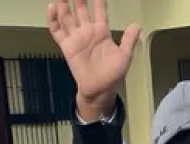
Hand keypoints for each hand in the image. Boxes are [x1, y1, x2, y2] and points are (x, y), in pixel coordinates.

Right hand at [47, 0, 140, 118]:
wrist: (99, 89)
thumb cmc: (113, 75)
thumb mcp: (125, 56)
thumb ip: (129, 39)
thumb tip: (137, 25)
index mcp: (102, 32)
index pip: (99, 11)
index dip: (98, 0)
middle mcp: (88, 32)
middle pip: (81, 10)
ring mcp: (76, 38)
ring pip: (67, 16)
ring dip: (64, 4)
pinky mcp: (67, 46)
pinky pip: (57, 30)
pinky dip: (53, 19)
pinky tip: (52, 8)